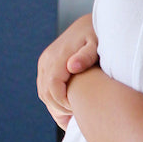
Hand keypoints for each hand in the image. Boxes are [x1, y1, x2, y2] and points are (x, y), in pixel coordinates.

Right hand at [36, 13, 98, 128]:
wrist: (91, 24)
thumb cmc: (99, 36)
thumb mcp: (97, 44)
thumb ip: (86, 56)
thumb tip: (71, 66)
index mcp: (57, 57)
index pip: (52, 88)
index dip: (64, 103)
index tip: (80, 110)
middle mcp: (47, 60)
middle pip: (45, 94)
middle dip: (60, 109)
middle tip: (79, 117)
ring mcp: (45, 62)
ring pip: (43, 93)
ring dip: (56, 106)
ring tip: (76, 113)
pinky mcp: (47, 65)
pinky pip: (45, 88)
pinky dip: (55, 100)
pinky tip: (71, 107)